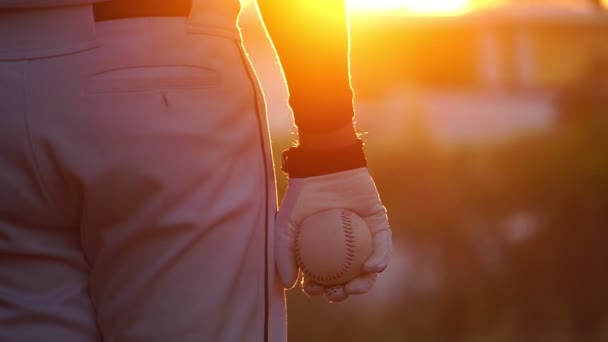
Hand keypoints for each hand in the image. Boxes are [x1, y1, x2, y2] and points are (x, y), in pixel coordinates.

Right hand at [275, 167, 391, 301]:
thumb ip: (284, 253)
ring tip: (355, 286)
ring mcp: (364, 238)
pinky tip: (372, 268)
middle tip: (336, 293)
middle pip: (347, 278)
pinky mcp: (380, 227)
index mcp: (325, 251)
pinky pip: (382, 246)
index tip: (316, 290)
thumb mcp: (284, 225)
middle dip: (344, 293)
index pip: (324, 277)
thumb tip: (289, 285)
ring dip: (364, 283)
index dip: (320, 290)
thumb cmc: (302, 195)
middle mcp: (346, 248)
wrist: (324, 167)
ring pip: (368, 268)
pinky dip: (379, 259)